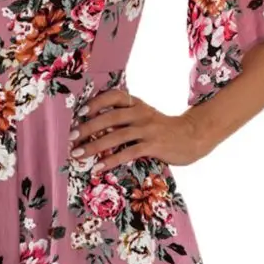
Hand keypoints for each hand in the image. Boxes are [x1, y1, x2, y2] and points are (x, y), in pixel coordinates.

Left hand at [69, 88, 207, 168]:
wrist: (193, 136)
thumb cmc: (163, 128)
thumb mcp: (145, 116)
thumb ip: (126, 117)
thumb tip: (95, 127)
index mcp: (137, 103)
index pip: (114, 96)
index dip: (96, 102)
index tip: (81, 112)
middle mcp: (141, 113)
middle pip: (109, 117)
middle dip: (87, 128)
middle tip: (70, 138)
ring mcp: (148, 129)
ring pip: (116, 136)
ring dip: (93, 146)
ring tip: (77, 155)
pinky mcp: (153, 145)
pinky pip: (128, 153)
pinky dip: (111, 160)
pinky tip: (98, 167)